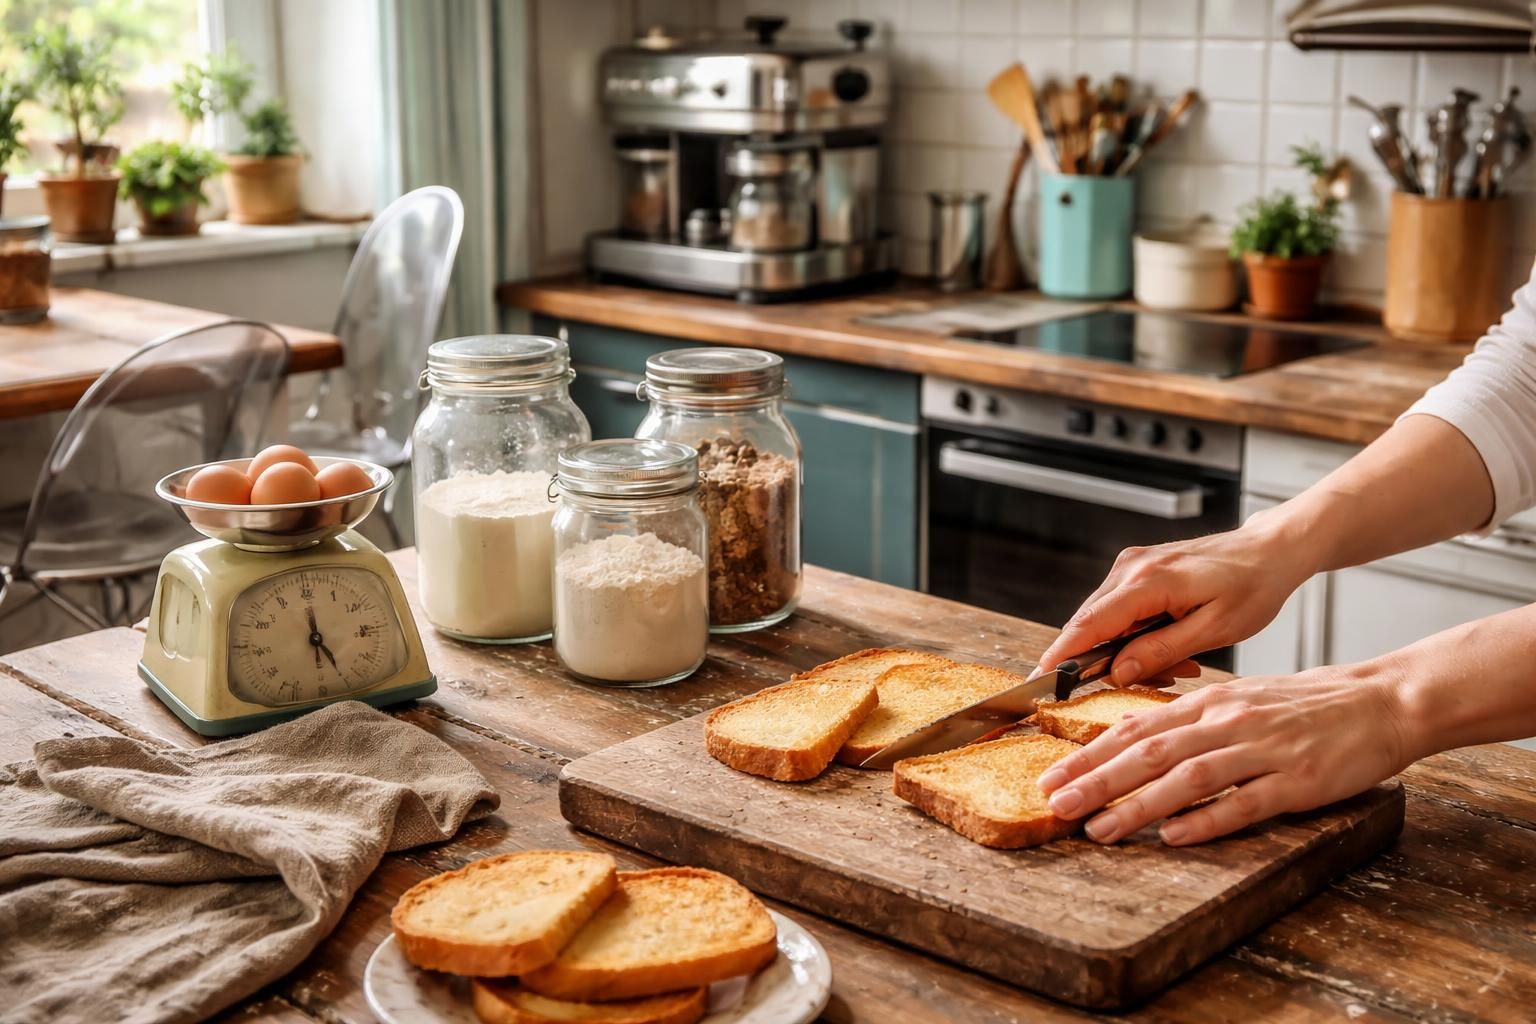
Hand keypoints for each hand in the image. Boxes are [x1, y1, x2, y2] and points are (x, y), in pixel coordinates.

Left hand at [1035, 665, 1412, 844]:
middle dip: (1096, 781)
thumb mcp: (1239, 700)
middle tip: (1056, 804)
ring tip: (1099, 828)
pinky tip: (1174, 836)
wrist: (1381, 700)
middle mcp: (1228, 721)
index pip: (1136, 728)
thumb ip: (1190, 720)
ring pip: (1187, 778)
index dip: (1090, 754)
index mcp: (1210, 702)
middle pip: (1149, 752)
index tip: (1052, 775)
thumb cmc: (1306, 705)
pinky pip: (1244, 803)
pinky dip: (1206, 820)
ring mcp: (1263, 751)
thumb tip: (1136, 739)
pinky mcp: (1297, 781)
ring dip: (1137, 805)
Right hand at [1036, 515, 1316, 686]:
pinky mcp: (1138, 569)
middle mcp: (1131, 567)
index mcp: (1148, 581)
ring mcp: (1132, 565)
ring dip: (1127, 649)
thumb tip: (1117, 671)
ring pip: (1105, 620)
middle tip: (1156, 679)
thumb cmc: (1253, 586)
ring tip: (1180, 661)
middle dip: (1107, 661)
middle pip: (1091, 625)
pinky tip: (1172, 644)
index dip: (1062, 655)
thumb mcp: (1214, 630)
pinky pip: (1120, 610)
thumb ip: (1161, 650)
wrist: (1270, 551)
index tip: (1040, 681)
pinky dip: (1136, 634)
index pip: (1089, 624)